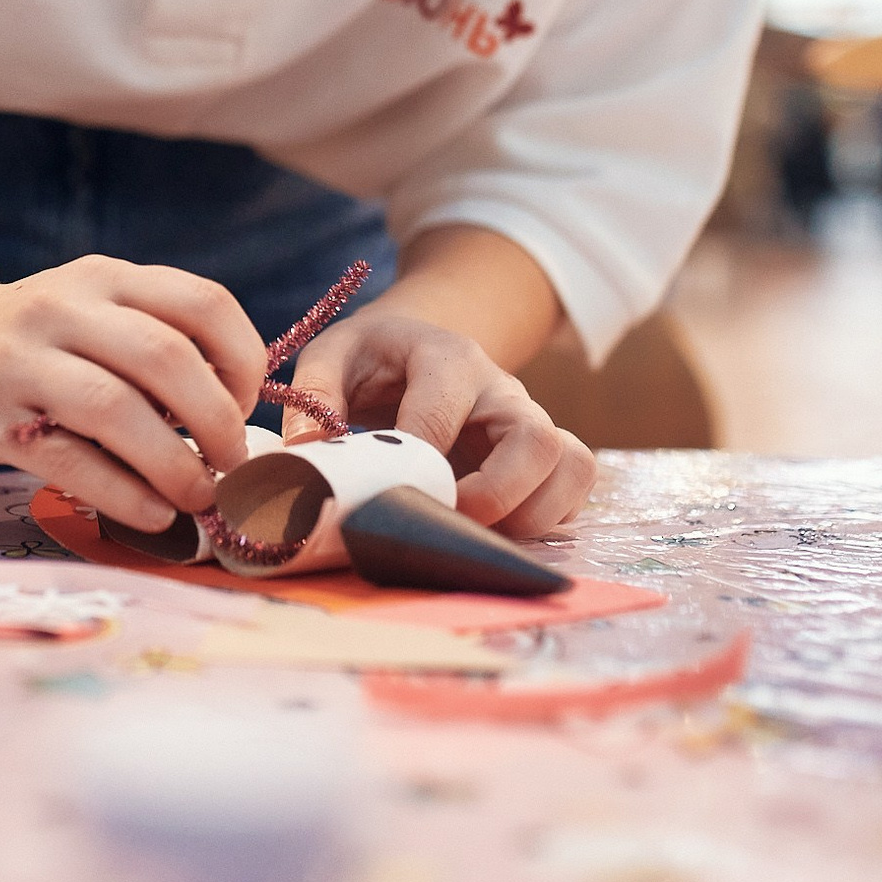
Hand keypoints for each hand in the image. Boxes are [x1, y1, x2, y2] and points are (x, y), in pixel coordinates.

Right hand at [0, 257, 261, 532]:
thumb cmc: (36, 340)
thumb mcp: (92, 312)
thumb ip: (154, 343)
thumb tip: (235, 416)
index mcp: (106, 278)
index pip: (202, 303)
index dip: (242, 359)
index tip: (245, 405)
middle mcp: (65, 308)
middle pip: (165, 357)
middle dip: (216, 419)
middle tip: (232, 463)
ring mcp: (22, 361)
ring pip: (116, 408)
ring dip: (173, 463)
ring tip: (197, 495)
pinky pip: (70, 460)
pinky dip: (122, 494)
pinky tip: (151, 514)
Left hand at [287, 310, 594, 537]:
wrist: (417, 348)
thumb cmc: (373, 359)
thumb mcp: (334, 354)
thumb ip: (315, 394)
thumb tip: (306, 456)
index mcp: (447, 358)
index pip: (443, 411)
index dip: (420, 458)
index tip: (391, 492)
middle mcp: (502, 389)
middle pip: (535, 439)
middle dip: (495, 494)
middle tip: (447, 519)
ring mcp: (530, 421)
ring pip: (569, 466)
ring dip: (529, 514)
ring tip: (475, 533)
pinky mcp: (545, 455)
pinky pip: (575, 486)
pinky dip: (548, 518)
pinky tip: (498, 532)